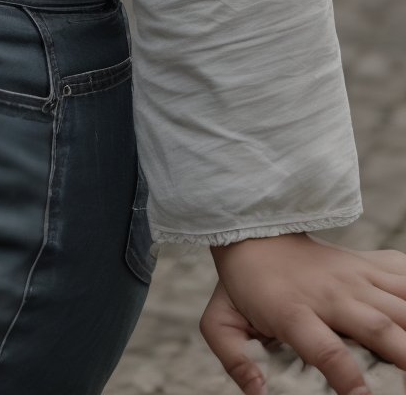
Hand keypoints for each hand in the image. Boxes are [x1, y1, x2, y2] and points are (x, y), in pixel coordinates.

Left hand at [199, 233, 405, 394]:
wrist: (254, 231)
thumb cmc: (242, 285)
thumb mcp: (221, 322)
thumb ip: (235, 360)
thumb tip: (259, 393)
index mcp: (293, 311)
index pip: (325, 348)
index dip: (347, 378)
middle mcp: (329, 293)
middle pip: (377, 326)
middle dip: (405, 355)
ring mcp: (352, 276)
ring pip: (399, 302)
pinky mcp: (365, 264)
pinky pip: (401, 273)